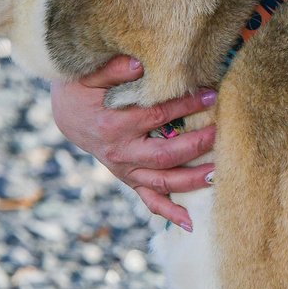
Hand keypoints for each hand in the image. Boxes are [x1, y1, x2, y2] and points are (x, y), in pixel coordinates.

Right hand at [49, 56, 216, 229]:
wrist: (65, 114)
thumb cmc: (82, 90)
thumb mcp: (90, 75)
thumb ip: (114, 69)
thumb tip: (140, 65)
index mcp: (113, 125)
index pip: (157, 116)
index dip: (186, 106)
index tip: (211, 95)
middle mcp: (120, 153)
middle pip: (165, 155)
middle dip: (197, 145)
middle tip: (221, 134)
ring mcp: (124, 169)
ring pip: (162, 182)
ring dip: (192, 181)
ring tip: (219, 174)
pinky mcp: (128, 178)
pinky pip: (148, 200)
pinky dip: (169, 212)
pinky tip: (191, 223)